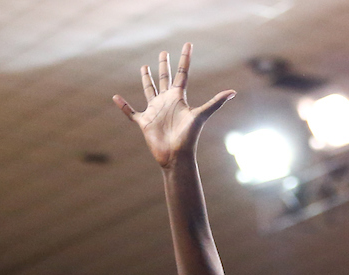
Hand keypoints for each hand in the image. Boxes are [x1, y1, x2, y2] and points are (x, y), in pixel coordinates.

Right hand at [113, 43, 234, 168]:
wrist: (176, 156)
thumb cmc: (189, 137)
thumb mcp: (201, 115)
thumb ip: (215, 102)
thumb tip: (233, 92)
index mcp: (178, 97)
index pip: (182, 73)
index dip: (185, 58)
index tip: (188, 44)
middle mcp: (166, 101)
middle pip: (164, 79)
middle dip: (164, 65)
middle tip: (163, 52)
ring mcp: (155, 111)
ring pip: (149, 90)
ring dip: (146, 79)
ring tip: (144, 66)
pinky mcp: (144, 122)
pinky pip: (131, 112)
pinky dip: (123, 106)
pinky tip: (115, 98)